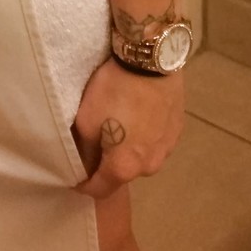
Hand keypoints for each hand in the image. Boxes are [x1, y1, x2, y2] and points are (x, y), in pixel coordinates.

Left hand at [70, 57, 184, 199]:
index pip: (99, 190)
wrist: (150, 60)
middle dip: (107, 164)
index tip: (74, 176)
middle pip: (122, 173)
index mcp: (124, 168)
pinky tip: (138, 114)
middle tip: (97, 141)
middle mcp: (149, 167)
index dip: (83, 185)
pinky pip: (155, 141)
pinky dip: (145, 135)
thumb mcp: (86, 120)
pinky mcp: (176, 130)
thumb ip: (84, 151)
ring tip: (120, 124)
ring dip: (129, 149)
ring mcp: (167, 149)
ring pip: (140, 158)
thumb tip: (85, 166)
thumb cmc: (114, 90)